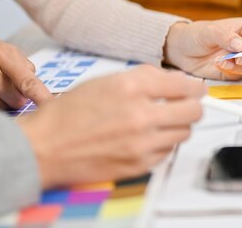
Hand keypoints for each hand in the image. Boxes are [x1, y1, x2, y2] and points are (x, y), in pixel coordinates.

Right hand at [0, 37, 50, 110]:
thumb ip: (26, 69)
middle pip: (16, 100)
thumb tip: (36, 90)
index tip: (50, 105)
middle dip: (18, 96)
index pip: (27, 82)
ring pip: (1, 107)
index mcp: (3, 56)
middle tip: (10, 85)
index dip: (40, 95)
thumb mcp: (10, 51)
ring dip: (3, 101)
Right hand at [18, 65, 204, 188]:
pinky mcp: (139, 164)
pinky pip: (167, 152)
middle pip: (193, 111)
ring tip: (161, 121)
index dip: (195, 87)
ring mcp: (141, 142)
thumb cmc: (69, 113)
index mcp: (132, 87)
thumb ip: (144, 78)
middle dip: (193, 106)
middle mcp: (140, 114)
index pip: (184, 85)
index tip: (197, 89)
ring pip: (184, 133)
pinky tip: (146, 137)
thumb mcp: (107, 80)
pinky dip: (162, 144)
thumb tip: (175, 80)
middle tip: (187, 105)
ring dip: (177, 126)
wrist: (44, 147)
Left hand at [163, 18, 241, 79]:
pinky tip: (220, 64)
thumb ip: (226, 37)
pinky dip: (232, 72)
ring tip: (223, 60)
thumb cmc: (196, 34)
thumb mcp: (209, 31)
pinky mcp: (235, 71)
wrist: (181, 50)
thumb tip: (241, 45)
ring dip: (241, 66)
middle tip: (241, 59)